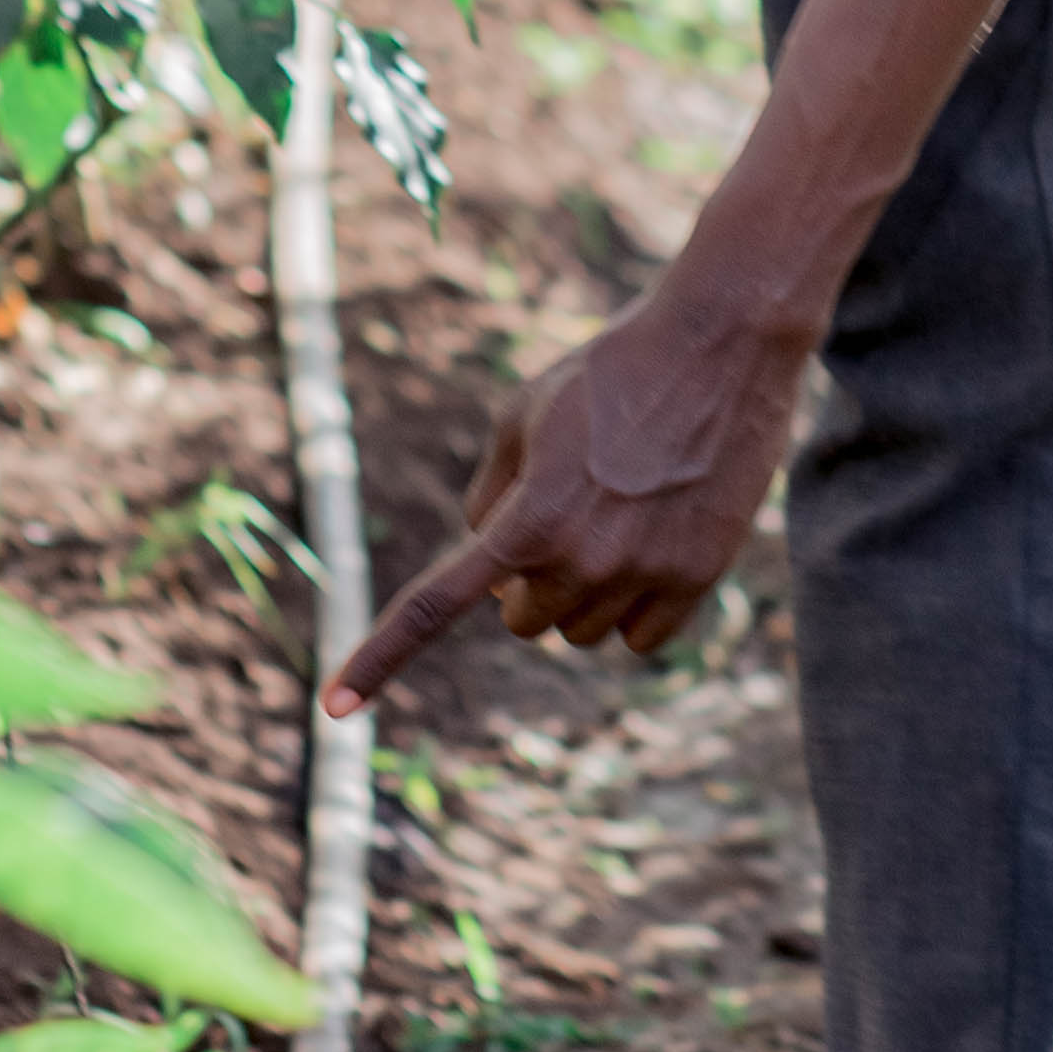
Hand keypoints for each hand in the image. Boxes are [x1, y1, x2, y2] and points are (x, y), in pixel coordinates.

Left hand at [325, 273, 811, 713]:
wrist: (719, 343)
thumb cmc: (608, 370)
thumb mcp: (523, 414)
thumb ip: (491, 495)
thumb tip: (488, 560)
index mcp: (525, 518)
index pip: (436, 605)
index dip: (378, 658)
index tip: (333, 708)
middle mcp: (582, 559)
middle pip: (522, 620)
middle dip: (523, 586)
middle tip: (555, 519)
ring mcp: (645, 574)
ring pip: (581, 633)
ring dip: (579, 596)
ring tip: (612, 517)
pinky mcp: (699, 577)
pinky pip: (641, 639)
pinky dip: (634, 612)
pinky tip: (649, 549)